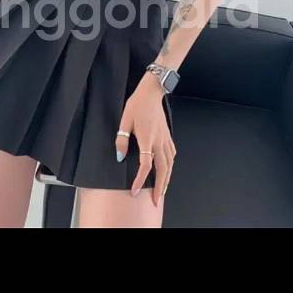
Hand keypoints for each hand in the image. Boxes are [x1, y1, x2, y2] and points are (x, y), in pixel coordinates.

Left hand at [116, 72, 175, 205]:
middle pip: (163, 170)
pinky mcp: (168, 136)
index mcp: (147, 139)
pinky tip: (168, 170)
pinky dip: (170, 166)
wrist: (152, 92)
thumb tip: (120, 156)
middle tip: (157, 200)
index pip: (146, 165)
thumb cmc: (137, 105)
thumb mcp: (124, 121)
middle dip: (160, 187)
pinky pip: (172, 155)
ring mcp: (165, 139)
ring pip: (170, 164)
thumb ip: (122, 140)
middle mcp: (159, 141)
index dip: (141, 179)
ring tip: (163, 191)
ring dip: (167, 179)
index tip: (136, 190)